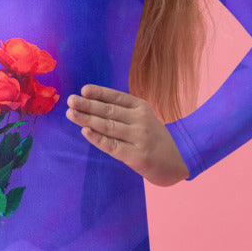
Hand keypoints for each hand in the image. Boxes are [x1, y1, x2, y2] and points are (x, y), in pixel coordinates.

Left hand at [66, 84, 189, 185]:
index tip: (83, 90)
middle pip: (109, 110)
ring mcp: (139, 137)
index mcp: (141, 107)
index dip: (100, 93)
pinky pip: (113, 146)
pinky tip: (86, 132)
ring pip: (108, 126)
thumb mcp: (144, 118)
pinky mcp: (137, 156)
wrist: (180, 161)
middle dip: (87, 105)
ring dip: (87, 119)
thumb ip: (123, 112)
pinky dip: (98, 138)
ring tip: (71, 114)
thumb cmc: (155, 138)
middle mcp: (140, 119)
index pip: (117, 97)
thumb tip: (90, 105)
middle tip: (71, 100)